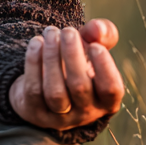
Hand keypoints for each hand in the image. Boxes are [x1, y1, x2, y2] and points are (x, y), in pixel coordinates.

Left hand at [8, 19, 123, 130]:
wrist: (46, 83)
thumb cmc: (77, 63)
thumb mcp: (92, 47)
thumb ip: (102, 33)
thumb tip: (98, 28)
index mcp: (106, 100)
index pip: (111, 89)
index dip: (105, 68)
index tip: (95, 45)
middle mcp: (85, 112)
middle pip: (79, 87)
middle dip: (72, 55)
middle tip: (68, 30)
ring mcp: (59, 116)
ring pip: (55, 92)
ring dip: (51, 58)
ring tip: (51, 32)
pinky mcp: (36, 112)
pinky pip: (34, 90)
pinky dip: (34, 64)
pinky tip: (36, 42)